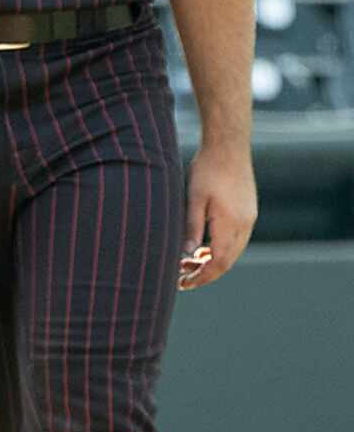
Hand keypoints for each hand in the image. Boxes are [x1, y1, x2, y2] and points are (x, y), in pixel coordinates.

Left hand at [178, 145, 254, 288]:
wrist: (228, 147)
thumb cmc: (206, 170)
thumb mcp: (193, 199)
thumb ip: (191, 228)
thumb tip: (186, 255)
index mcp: (231, 224)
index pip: (219, 262)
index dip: (202, 277)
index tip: (184, 284)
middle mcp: (244, 225)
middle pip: (227, 260)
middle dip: (206, 273)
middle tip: (182, 279)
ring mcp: (249, 218)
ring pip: (232, 251)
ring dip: (212, 261)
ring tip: (188, 264)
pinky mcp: (248, 211)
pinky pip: (235, 238)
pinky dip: (220, 248)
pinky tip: (203, 248)